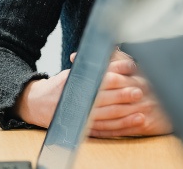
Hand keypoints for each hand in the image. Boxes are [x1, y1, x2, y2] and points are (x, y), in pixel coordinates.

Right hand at [15, 50, 169, 136]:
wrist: (39, 104)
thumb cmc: (62, 85)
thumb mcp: (75, 71)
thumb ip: (94, 65)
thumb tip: (116, 54)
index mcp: (78, 82)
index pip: (101, 75)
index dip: (118, 70)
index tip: (132, 66)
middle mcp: (80, 99)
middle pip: (106, 96)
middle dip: (124, 93)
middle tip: (140, 90)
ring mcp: (83, 115)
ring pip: (108, 114)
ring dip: (127, 112)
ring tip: (143, 108)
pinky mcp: (86, 127)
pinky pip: (107, 128)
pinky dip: (122, 126)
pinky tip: (134, 121)